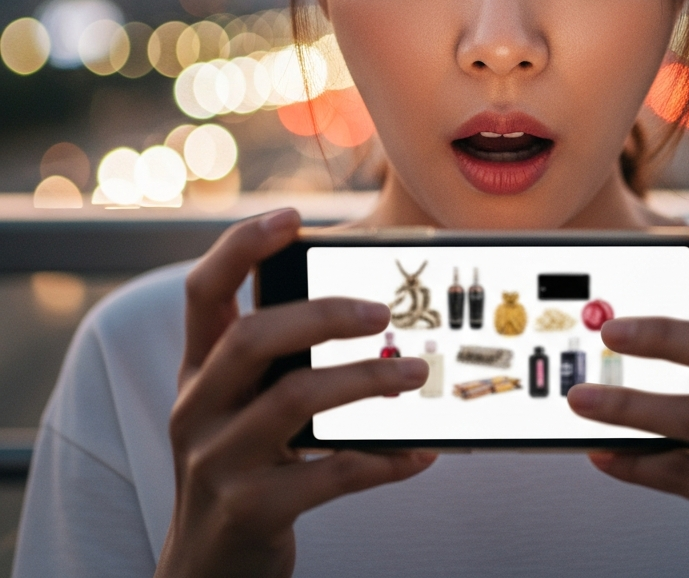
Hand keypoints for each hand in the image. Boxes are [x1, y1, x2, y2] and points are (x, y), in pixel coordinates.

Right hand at [155, 209, 434, 577]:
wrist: (210, 567)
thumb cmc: (245, 462)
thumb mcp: (245, 405)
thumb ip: (285, 358)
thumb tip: (372, 306)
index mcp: (199, 369)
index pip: (205, 290)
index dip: (241, 246)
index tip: (291, 218)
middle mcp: (197, 408)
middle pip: (252, 338)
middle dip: (323, 314)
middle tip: (381, 312)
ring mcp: (216, 462)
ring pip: (294, 400)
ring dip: (366, 381)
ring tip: (418, 374)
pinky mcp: (248, 511)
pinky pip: (328, 474)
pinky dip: (382, 459)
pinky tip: (419, 452)